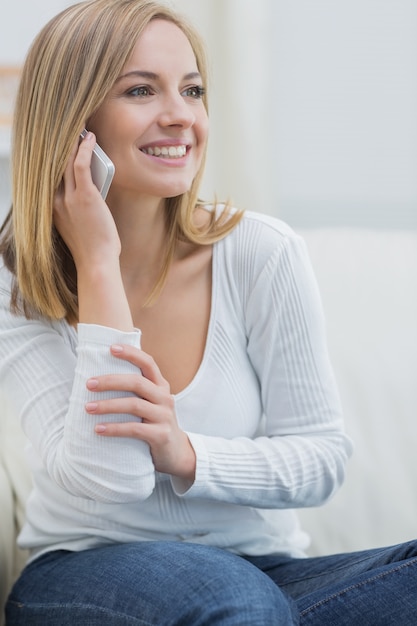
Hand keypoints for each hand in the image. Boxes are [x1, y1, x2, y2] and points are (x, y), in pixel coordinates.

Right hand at [53, 131, 120, 270]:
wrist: (96, 262)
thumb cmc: (93, 247)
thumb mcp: (78, 225)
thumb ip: (78, 206)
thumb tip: (90, 185)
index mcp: (52, 208)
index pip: (49, 176)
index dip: (54, 158)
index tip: (60, 145)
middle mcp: (55, 200)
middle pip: (56, 165)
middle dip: (62, 146)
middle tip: (70, 129)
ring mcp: (69, 198)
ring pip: (67, 162)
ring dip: (73, 142)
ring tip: (81, 129)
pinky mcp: (85, 196)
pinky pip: (80, 165)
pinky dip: (84, 149)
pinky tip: (90, 139)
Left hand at [85, 344, 195, 482]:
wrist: (176, 452)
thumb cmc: (154, 423)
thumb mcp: (150, 403)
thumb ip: (135, 390)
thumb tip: (100, 377)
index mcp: (160, 386)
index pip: (148, 363)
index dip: (131, 354)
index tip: (111, 348)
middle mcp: (165, 397)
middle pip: (137, 382)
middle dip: (110, 381)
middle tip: (88, 384)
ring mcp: (164, 416)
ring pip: (134, 405)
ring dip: (108, 406)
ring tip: (88, 408)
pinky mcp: (161, 435)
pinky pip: (134, 429)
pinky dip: (114, 428)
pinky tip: (98, 429)